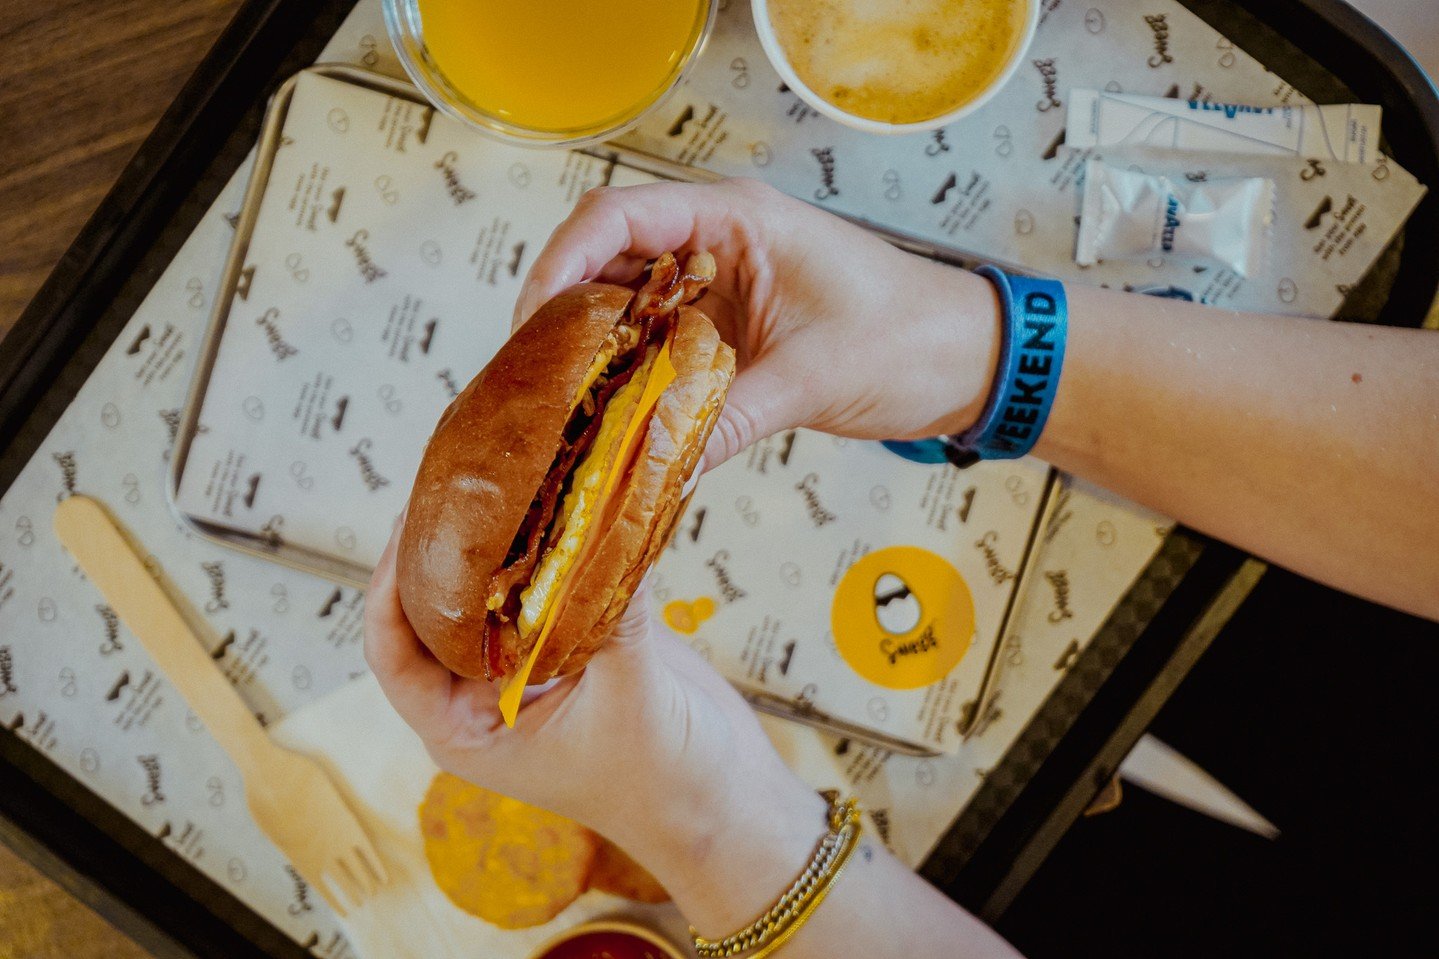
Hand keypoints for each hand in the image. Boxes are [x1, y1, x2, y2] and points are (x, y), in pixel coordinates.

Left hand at [363, 525, 825, 920]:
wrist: (724, 801)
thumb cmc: (665, 782)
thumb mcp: (631, 696)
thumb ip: (608, 615)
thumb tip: (599, 527)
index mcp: (466, 731)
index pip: (395, 656)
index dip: (387, 594)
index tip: (405, 534)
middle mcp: (483, 699)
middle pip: (431, 617)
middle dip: (436, 554)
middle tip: (449, 486)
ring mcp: (526, 671)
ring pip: (488, 599)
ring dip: (493, 550)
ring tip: (495, 484)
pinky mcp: (571, 647)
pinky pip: (545, 592)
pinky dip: (548, 556)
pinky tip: (559, 508)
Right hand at [515, 178, 1001, 469]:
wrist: (970, 360)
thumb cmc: (911, 338)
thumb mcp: (811, 379)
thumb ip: (725, 419)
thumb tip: (646, 465)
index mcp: (735, 221)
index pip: (617, 218)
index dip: (561, 265)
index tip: (534, 324)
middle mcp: (718, 245)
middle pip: (608, 264)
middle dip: (566, 319)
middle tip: (538, 382)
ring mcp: (722, 288)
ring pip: (630, 310)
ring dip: (599, 355)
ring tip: (568, 407)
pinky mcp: (730, 330)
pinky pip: (662, 348)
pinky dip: (637, 380)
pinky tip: (619, 419)